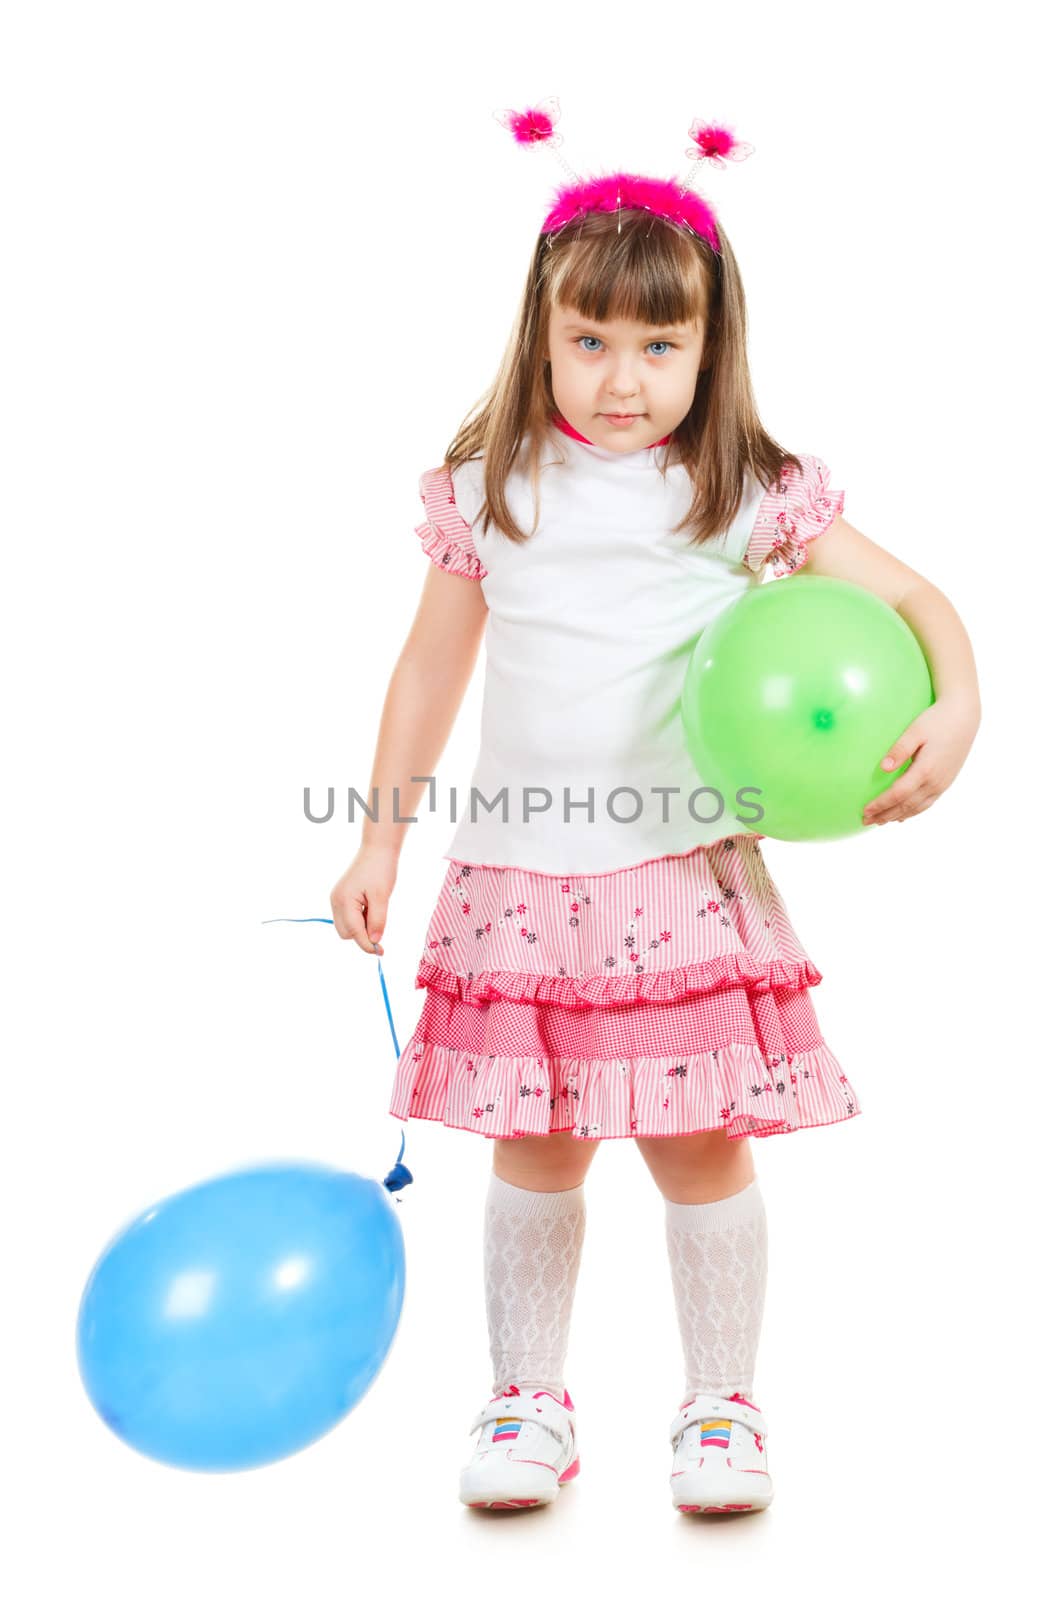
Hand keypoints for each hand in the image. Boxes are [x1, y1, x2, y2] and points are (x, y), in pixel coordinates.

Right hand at [330, 845, 398, 953]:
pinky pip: (348, 917)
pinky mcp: (341, 897)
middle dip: (362, 936)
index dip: (368, 944)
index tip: (381, 952)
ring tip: (376, 912)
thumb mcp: (382, 897)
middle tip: (381, 927)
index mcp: (344, 901)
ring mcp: (336, 899)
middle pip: (346, 933)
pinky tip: (370, 908)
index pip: (355, 932)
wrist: (377, 849)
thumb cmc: (380, 869)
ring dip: (361, 927)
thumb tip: (375, 941)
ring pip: (346, 926)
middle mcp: (335, 901)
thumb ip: (377, 920)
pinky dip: (359, 919)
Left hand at [862, 698, 979, 826]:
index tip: (865, 811)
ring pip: (917, 808)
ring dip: (897, 816)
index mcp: (925, 770)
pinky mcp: (946, 782)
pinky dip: (913, 812)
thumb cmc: (937, 720)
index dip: (881, 804)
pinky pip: (927, 803)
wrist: (964, 717)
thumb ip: (900, 749)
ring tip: (880, 821)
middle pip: (906, 806)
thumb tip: (883, 768)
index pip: (898, 794)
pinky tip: (903, 815)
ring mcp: (942, 784)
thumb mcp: (915, 730)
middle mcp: (935, 782)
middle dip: (885, 815)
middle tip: (866, 820)